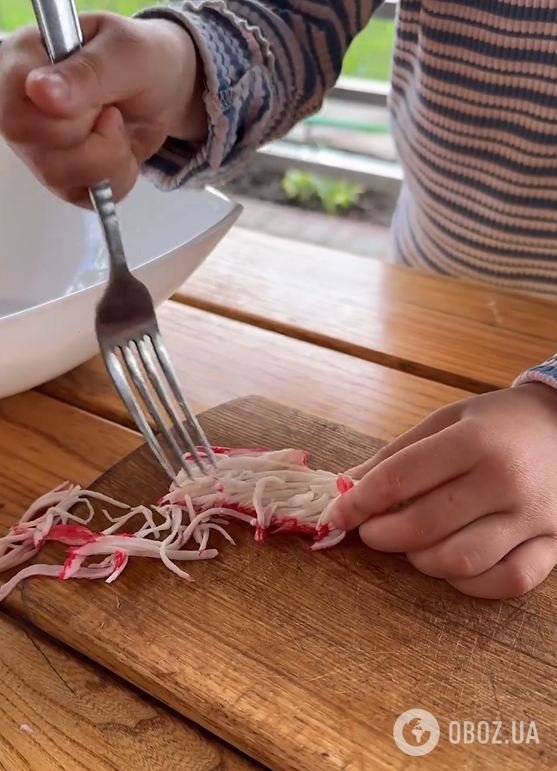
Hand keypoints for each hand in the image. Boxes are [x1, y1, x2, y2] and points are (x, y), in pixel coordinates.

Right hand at [0, 12, 205, 205]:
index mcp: (22, 63)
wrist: (164, 84)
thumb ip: (86, 72)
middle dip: (97, 140)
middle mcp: (21, 109)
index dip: (69, 120)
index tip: (105, 104)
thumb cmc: (139, 58)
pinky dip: (117, 179)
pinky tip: (121, 151)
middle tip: (114, 111)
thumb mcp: (124, 52)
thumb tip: (42, 93)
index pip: (18, 113)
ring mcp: (39, 148)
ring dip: (110, 160)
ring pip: (62, 180)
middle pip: (42, 154)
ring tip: (119, 128)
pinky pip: (86, 198)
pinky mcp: (65, 177)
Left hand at [330, 383, 556, 598]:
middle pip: (422, 526)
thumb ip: (395, 455)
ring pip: (459, 561)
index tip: (336, 513)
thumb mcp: (445, 420)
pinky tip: (451, 564)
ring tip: (413, 543)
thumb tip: (345, 486)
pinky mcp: (553, 544)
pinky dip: (469, 583)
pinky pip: (505, 581)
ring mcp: (532, 517)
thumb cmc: (498, 422)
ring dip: (420, 560)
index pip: (399, 479)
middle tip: (370, 530)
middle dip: (380, 535)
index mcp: (474, 441)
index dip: (357, 501)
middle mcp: (505, 481)